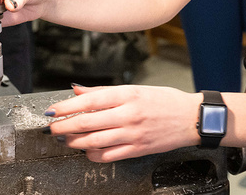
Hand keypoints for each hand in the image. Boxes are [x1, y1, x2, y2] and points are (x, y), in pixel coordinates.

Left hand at [45, 84, 202, 161]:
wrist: (192, 118)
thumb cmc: (167, 101)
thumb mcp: (137, 89)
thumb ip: (105, 92)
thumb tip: (78, 90)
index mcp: (129, 95)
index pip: (90, 100)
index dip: (67, 106)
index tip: (54, 110)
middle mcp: (129, 114)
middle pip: (87, 122)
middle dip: (64, 126)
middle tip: (54, 127)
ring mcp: (133, 134)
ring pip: (94, 141)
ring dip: (75, 142)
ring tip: (67, 139)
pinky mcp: (137, 149)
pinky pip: (108, 155)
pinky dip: (93, 154)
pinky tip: (88, 150)